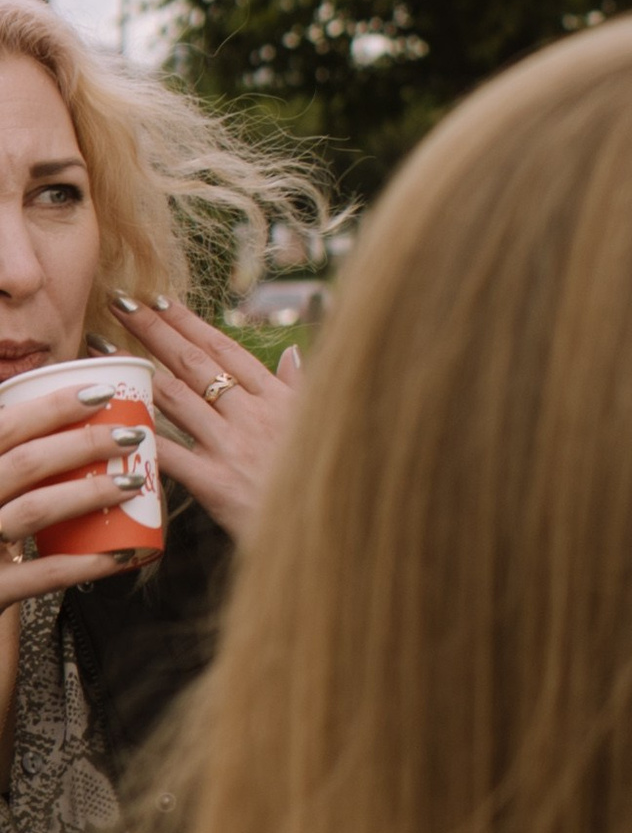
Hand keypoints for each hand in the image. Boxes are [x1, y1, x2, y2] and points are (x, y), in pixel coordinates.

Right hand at [0, 372, 155, 599]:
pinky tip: (122, 554)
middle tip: (132, 437)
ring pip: (35, 510)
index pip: (4, 427)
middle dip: (84, 444)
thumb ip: (11, 454)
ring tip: (134, 483)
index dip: (51, 407)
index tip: (101, 394)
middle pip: (25, 463)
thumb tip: (58, 411)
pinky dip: (87, 563)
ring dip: (90, 493)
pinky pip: (44, 574)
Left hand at [109, 296, 300, 542]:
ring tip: (104, 348)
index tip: (160, 300)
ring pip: (175, 397)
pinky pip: (170, 452)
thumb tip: (292, 352)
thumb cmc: (324, 479)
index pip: (224, 348)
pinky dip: (141, 432)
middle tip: (121, 302)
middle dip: (154, 328)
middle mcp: (253, 414)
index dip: (189, 321)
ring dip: (135, 369)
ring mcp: (232, 447)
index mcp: (276, 397)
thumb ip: (301, 387)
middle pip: (193, 362)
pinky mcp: (215, 483)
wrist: (327, 532)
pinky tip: (113, 413)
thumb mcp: (319, 423)